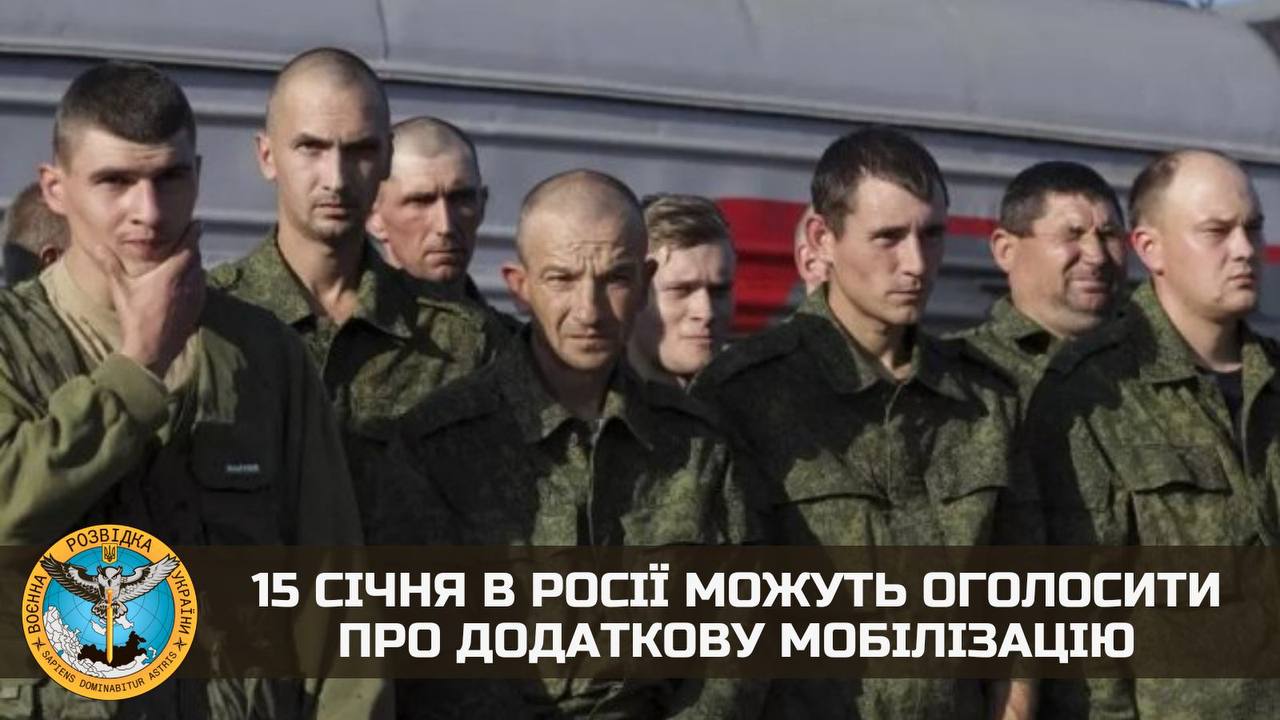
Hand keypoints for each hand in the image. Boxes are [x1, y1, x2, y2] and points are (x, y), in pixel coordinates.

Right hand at [85, 222, 205, 376]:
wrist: (152, 349)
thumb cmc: (135, 318)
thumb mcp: (120, 289)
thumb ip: (111, 265)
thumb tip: (98, 245)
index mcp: (171, 274)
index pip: (188, 246)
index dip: (193, 232)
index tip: (196, 222)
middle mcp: (188, 282)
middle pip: (196, 257)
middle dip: (192, 246)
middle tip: (186, 237)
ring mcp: (196, 296)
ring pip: (200, 270)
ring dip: (195, 262)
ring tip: (185, 256)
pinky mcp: (198, 307)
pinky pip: (201, 285)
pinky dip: (196, 277)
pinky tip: (187, 279)